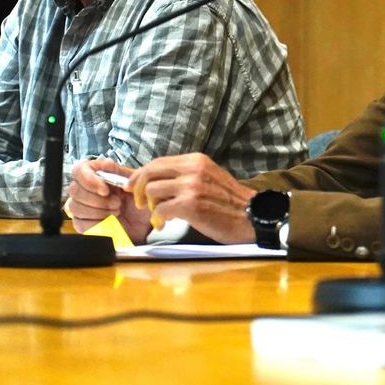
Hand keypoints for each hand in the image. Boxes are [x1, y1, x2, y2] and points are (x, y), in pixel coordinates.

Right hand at [65, 159, 151, 239]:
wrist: (146, 221)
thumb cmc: (140, 200)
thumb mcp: (137, 183)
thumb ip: (121, 172)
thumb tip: (107, 164)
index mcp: (98, 175)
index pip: (79, 170)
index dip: (89, 179)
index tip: (105, 190)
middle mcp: (87, 189)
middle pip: (74, 190)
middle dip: (97, 199)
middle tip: (117, 203)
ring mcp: (83, 207)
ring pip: (75, 207)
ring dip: (98, 211)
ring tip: (116, 211)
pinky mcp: (84, 223)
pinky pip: (79, 223)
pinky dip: (96, 223)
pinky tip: (109, 221)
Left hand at [129, 153, 255, 243]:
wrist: (251, 216)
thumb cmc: (230, 202)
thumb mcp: (209, 178)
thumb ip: (186, 176)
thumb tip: (158, 180)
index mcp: (197, 160)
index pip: (158, 162)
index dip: (141, 174)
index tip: (133, 186)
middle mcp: (193, 169)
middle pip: (150, 172)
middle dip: (139, 188)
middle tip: (141, 203)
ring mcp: (191, 186)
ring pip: (152, 190)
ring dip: (151, 206)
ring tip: (159, 216)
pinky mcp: (190, 205)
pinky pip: (160, 210)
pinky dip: (158, 219)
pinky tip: (164, 224)